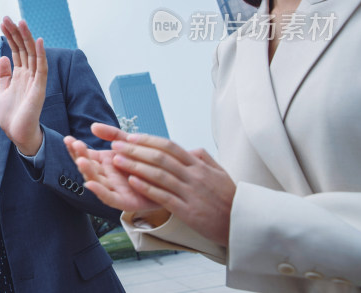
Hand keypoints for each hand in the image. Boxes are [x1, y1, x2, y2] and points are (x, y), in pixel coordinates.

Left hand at [0, 17, 44, 155]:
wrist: (18, 135)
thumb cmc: (12, 116)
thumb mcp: (3, 91)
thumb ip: (5, 75)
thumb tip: (3, 57)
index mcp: (20, 75)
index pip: (16, 50)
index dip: (10, 36)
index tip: (2, 23)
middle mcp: (29, 74)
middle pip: (23, 48)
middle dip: (15, 33)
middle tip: (8, 17)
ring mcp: (35, 80)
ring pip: (32, 54)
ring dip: (27, 38)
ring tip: (21, 22)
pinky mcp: (39, 88)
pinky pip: (41, 68)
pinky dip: (40, 54)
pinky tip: (38, 41)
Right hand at [64, 123, 160, 212]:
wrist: (167, 182)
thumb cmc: (146, 163)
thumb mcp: (129, 144)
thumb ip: (113, 135)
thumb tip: (94, 127)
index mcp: (104, 162)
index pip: (85, 155)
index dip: (75, 148)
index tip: (68, 139)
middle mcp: (106, 176)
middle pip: (88, 167)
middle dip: (80, 157)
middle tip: (76, 145)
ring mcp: (113, 189)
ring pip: (95, 181)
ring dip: (87, 172)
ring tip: (81, 161)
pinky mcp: (123, 201)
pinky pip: (109, 198)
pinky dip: (99, 192)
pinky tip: (90, 184)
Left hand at [110, 132, 235, 245]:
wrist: (244, 224)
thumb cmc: (229, 199)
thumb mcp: (220, 173)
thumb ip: (204, 160)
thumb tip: (190, 149)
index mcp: (198, 165)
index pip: (170, 147)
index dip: (149, 140)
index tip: (131, 137)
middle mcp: (193, 175)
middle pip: (160, 158)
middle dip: (135, 150)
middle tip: (116, 145)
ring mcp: (190, 192)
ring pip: (159, 175)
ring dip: (135, 166)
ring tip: (117, 161)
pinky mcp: (188, 210)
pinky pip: (164, 196)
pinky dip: (147, 188)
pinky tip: (132, 182)